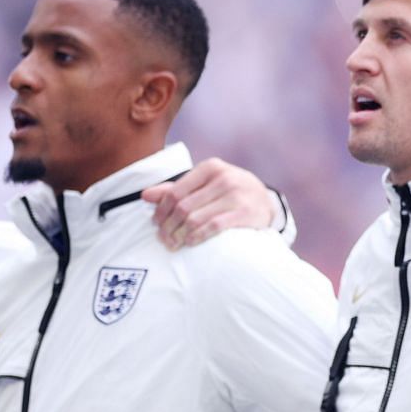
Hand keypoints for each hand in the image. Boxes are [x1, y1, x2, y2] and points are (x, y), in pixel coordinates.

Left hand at [141, 156, 281, 248]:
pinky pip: (213, 226)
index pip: (175, 191)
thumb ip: (175, 189)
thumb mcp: (205, 185)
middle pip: (183, 207)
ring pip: (196, 218)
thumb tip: (145, 196)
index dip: (161, 210)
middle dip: (168, 226)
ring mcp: (236, 195)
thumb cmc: (228, 192)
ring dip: (180, 234)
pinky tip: (190, 242)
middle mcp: (224, 178)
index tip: (155, 223)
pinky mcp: (245, 213)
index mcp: (210, 167)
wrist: (265, 201)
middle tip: (163, 239)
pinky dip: (197, 236)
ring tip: (174, 243)